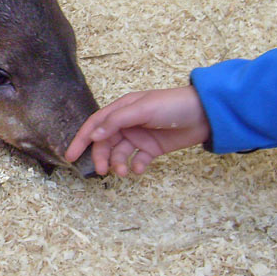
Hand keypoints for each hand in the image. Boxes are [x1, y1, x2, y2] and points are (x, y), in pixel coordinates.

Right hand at [65, 86, 210, 176]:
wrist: (206, 114)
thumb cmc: (172, 105)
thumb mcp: (142, 109)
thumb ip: (116, 122)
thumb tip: (94, 135)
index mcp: (121, 109)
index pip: (95, 124)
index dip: (81, 139)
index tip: (70, 156)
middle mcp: (127, 123)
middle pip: (106, 142)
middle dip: (102, 156)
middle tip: (103, 171)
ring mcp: (140, 136)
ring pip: (120, 153)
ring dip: (118, 163)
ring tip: (123, 171)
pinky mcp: (153, 148)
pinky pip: (138, 159)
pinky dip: (136, 166)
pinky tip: (140, 168)